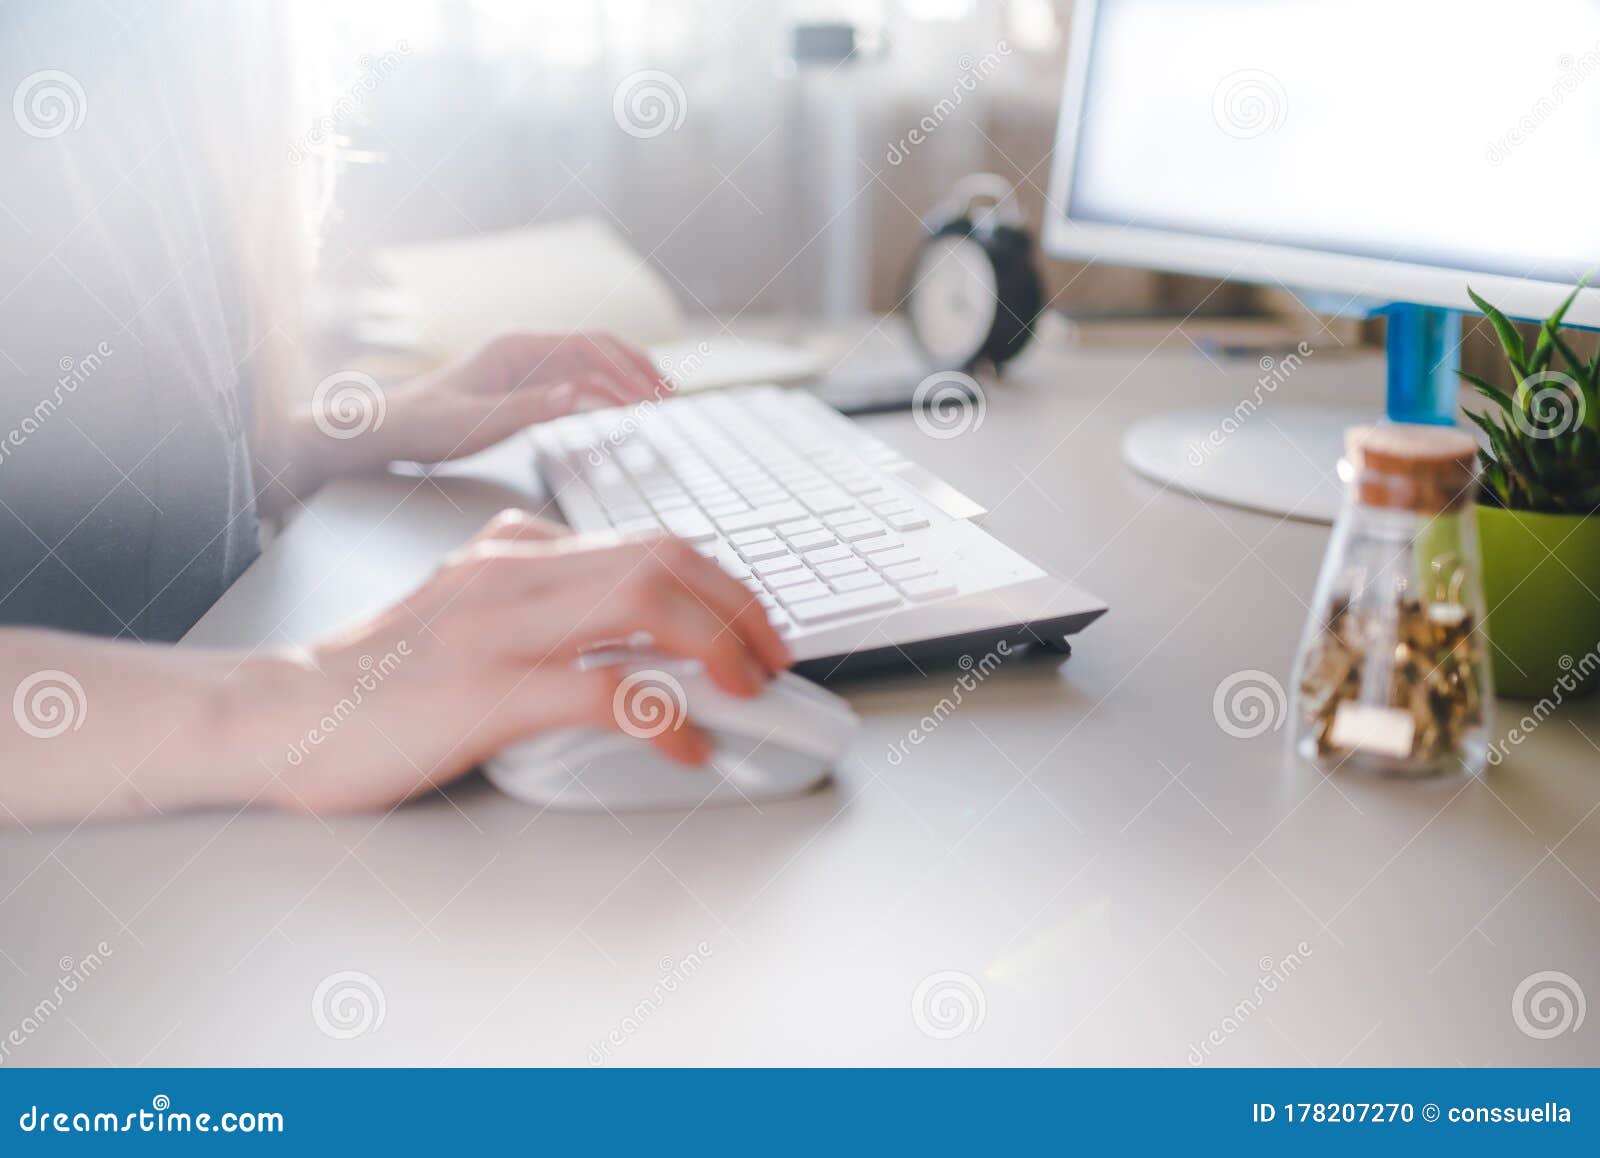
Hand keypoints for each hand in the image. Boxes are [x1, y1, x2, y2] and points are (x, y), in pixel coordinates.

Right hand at [260, 511, 790, 813]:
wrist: (283, 715)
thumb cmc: (380, 679)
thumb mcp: (472, 614)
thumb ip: (546, 604)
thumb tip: (638, 633)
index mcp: (515, 548)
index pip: (649, 541)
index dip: (722, 582)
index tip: (756, 624)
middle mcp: (514, 571)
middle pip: (663, 559)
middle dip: (739, 608)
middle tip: (773, 659)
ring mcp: (500, 626)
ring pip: (646, 601)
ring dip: (720, 645)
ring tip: (750, 688)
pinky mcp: (485, 690)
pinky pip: (604, 691)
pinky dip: (665, 716)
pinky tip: (689, 743)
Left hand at [373, 332, 666, 464]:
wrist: (394, 427)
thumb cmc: (430, 424)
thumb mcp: (478, 421)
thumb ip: (531, 408)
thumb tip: (579, 394)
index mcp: (518, 347)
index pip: (587, 346)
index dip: (626, 367)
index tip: (653, 392)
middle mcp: (527, 349)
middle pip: (596, 348)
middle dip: (636, 367)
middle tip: (670, 392)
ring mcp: (528, 365)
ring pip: (591, 364)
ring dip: (626, 378)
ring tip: (659, 399)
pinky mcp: (526, 384)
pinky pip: (576, 381)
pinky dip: (605, 391)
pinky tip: (624, 406)